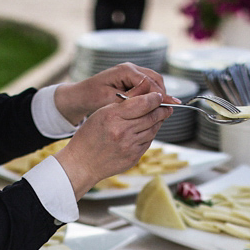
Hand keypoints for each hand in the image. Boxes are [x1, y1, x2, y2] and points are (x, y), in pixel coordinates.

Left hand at [53, 63, 170, 123]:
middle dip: (163, 94)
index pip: (149, 81)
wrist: (80, 95)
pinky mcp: (132, 80)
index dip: (160, 95)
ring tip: (163, 111)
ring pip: (154, 82)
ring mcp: (132, 73)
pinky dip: (153, 96)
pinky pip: (148, 86)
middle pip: (156, 79)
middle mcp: (130, 68)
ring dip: (159, 95)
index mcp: (125, 70)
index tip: (168, 107)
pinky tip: (155, 108)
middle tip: (168, 110)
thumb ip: (129, 100)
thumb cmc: (91, 97)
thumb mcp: (109, 100)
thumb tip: (148, 101)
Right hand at [56, 85, 170, 197]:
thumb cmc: (90, 135)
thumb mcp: (102, 112)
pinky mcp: (133, 157)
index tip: (159, 96)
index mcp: (113, 117)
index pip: (143, 103)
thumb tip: (145, 86)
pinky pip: (148, 142)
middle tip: (167, 106)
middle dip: (162, 110)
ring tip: (160, 116)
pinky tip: (148, 130)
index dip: (155, 98)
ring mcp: (129, 146)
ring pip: (152, 130)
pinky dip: (150, 134)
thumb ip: (125, 99)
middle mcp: (122, 132)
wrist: (82, 163)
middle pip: (152, 117)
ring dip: (158, 122)